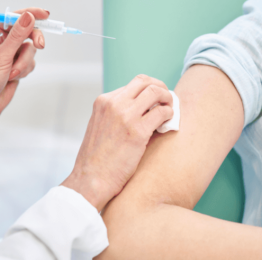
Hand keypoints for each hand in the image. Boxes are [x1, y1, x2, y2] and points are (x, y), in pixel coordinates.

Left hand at [0, 8, 47, 139]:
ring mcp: (11, 55)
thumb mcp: (2, 55)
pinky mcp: (17, 66)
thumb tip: (29, 17)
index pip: (14, 18)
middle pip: (27, 33)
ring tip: (12, 73)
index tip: (45, 14)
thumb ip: (18, 35)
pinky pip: (31, 62)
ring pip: (30, 50)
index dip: (30, 15)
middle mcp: (2, 42)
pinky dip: (25, 70)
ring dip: (24, 62)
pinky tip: (14, 78)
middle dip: (33, 41)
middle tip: (40, 45)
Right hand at [61, 74, 173, 211]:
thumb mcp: (99, 126)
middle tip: (167, 99)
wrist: (91, 180)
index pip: (132, 85)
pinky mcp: (138, 132)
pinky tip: (168, 123)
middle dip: (160, 87)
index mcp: (103, 101)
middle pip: (145, 81)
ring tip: (170, 109)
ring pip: (155, 92)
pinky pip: (162, 113)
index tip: (155, 100)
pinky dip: (170, 115)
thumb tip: (137, 110)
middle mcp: (114, 104)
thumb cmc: (96, 159)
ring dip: (168, 98)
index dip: (147, 91)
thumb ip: (113, 114)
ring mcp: (126, 116)